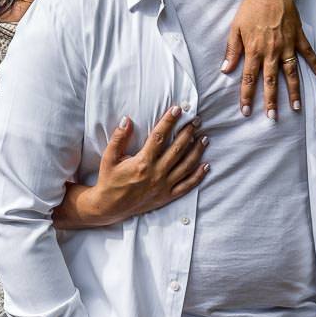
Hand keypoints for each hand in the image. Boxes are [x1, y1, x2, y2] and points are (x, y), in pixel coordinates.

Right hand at [87, 106, 208, 225]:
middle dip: (188, 132)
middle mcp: (156, 173)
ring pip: (186, 166)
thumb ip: (118, 138)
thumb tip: (127, 120)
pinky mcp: (166, 196)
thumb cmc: (109, 180)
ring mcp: (163, 186)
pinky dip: (198, 176)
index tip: (177, 109)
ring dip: (197, 151)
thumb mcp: (109, 158)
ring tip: (204, 138)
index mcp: (142, 162)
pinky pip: (186, 186)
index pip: (159, 136)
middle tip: (197, 121)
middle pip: (177, 149)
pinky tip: (206, 165)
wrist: (110, 207)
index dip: (169, 121)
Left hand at [221, 0, 315, 117]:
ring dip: (294, 91)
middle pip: (271, 81)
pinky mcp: (299, 37)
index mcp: (254, 50)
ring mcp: (287, 45)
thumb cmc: (250, 8)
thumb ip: (232, 50)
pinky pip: (309, 54)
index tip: (246, 111)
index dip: (247, 96)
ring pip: (291, 73)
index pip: (249, 78)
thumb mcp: (235, 28)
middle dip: (271, 101)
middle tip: (272, 117)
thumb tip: (226, 70)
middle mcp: (272, 51)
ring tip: (296, 108)